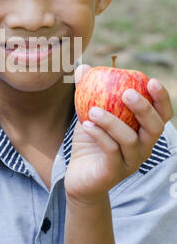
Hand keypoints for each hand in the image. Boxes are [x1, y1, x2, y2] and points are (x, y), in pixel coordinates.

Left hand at [64, 64, 173, 205]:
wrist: (79, 176)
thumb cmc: (90, 141)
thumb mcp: (89, 113)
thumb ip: (88, 91)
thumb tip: (83, 67)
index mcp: (143, 131)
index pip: (162, 114)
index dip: (161, 98)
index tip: (151, 80)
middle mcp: (143, 147)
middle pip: (154, 127)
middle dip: (143, 108)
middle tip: (126, 93)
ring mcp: (130, 161)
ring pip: (130, 140)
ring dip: (112, 122)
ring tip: (93, 110)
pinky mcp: (115, 172)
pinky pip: (111, 151)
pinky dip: (99, 136)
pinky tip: (86, 125)